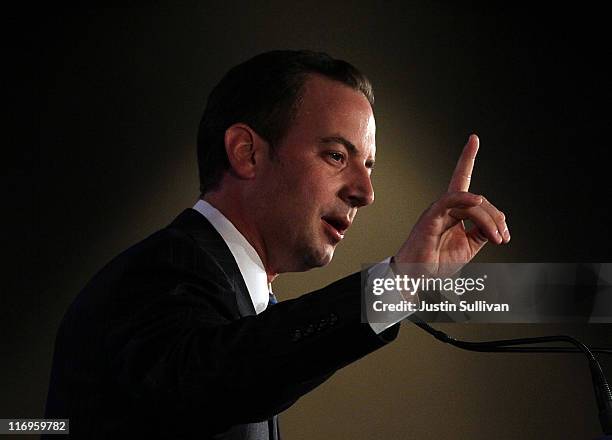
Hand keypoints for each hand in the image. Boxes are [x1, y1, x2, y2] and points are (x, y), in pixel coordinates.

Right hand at [394, 134, 508, 275]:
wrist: (419, 276)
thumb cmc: (437, 262)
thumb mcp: (469, 247)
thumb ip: (482, 232)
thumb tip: (496, 225)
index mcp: (454, 211)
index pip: (462, 180)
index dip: (467, 158)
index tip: (473, 139)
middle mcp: (446, 206)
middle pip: (479, 200)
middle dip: (497, 218)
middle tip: (503, 238)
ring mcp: (439, 210)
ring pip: (472, 203)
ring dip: (489, 220)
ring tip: (497, 238)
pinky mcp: (432, 215)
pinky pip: (451, 200)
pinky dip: (466, 199)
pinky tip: (478, 202)